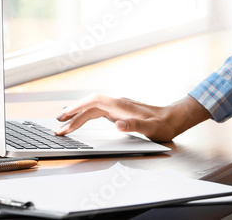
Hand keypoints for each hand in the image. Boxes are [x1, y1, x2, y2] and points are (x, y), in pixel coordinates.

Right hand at [54, 94, 210, 141]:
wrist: (173, 118)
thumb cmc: (163, 125)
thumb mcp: (151, 129)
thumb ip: (134, 125)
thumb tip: (117, 124)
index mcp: (121, 106)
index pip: (93, 104)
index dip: (77, 110)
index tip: (64, 120)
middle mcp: (117, 103)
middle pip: (89, 105)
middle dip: (72, 113)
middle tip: (57, 125)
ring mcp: (118, 105)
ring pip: (92, 106)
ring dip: (78, 114)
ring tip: (64, 122)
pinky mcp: (120, 110)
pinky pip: (98, 110)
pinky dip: (86, 114)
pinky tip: (81, 118)